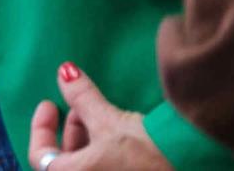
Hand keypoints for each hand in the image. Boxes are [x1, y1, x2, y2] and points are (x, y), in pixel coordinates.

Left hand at [28, 64, 169, 169]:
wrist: (192, 165)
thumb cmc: (147, 151)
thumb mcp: (109, 120)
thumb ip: (82, 98)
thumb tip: (65, 72)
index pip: (41, 158)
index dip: (41, 128)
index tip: (49, 104)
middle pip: (65, 164)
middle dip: (69, 133)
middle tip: (76, 109)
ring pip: (87, 168)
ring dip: (87, 143)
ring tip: (98, 116)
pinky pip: (106, 170)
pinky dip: (105, 155)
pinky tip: (117, 136)